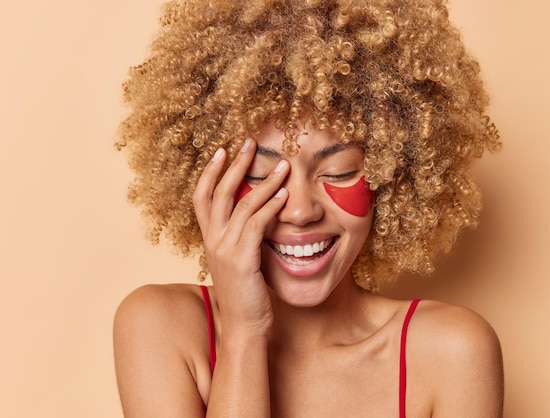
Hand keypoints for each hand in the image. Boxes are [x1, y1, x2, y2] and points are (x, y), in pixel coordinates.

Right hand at [193, 139, 289, 335]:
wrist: (243, 326)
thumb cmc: (246, 294)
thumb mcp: (239, 260)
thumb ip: (242, 238)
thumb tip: (259, 216)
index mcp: (210, 239)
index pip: (202, 197)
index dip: (210, 172)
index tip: (222, 151)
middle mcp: (213, 240)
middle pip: (219, 193)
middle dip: (235, 165)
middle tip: (249, 143)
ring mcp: (225, 249)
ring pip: (242, 204)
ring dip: (264, 182)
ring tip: (282, 165)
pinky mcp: (242, 260)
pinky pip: (256, 224)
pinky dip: (271, 206)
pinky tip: (284, 194)